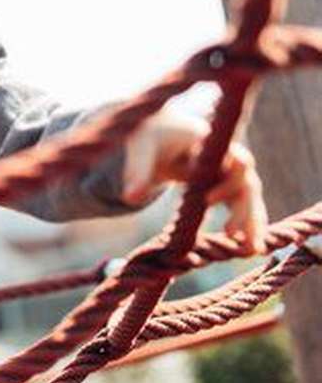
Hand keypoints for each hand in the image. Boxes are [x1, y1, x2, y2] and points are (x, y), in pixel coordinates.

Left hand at [121, 109, 267, 253]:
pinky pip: (243, 205)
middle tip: (231, 233)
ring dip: (253, 222)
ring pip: (249, 198)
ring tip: (251, 251)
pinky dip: (248, 224)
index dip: (226, 181)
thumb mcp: (140, 148)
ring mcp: (229, 172)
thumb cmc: (149, 136)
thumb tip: (130, 199)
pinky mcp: (225, 185)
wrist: (158, 132)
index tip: (208, 201)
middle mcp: (226, 157)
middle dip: (245, 209)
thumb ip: (138, 172)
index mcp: (210, 143)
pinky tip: (248, 248)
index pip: (234, 160)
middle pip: (247, 183)